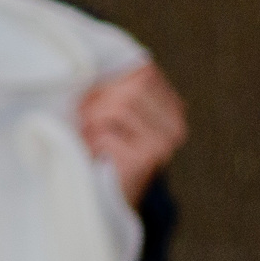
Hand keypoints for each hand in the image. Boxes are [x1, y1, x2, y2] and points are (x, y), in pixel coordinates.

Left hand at [80, 62, 186, 205]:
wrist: (107, 203)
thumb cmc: (103, 152)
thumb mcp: (110, 113)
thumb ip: (114, 87)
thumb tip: (91, 57)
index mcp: (172, 107)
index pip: (141, 71)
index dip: (108, 80)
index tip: (91, 99)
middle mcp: (176, 124)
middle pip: (128, 88)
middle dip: (97, 102)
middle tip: (83, 122)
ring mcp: (165, 142)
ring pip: (116, 108)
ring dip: (91, 124)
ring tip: (89, 140)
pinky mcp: (146, 160)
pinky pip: (105, 136)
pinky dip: (90, 145)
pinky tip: (94, 158)